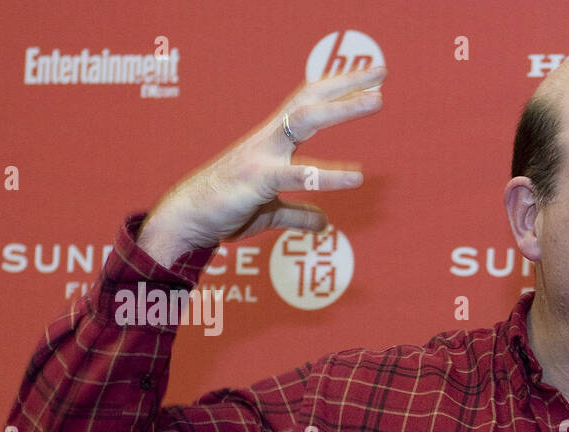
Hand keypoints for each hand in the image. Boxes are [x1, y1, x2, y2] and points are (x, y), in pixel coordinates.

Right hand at [137, 65, 386, 266]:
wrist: (187, 220)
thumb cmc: (225, 209)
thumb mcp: (270, 212)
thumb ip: (299, 213)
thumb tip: (324, 222)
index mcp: (274, 141)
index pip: (309, 103)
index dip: (338, 87)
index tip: (370, 78)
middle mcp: (270, 139)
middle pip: (311, 99)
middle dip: (345, 83)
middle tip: (381, 72)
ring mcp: (263, 156)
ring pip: (306, 121)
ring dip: (343, 107)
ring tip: (377, 100)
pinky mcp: (258, 180)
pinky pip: (298, 175)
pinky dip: (330, 175)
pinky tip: (358, 179)